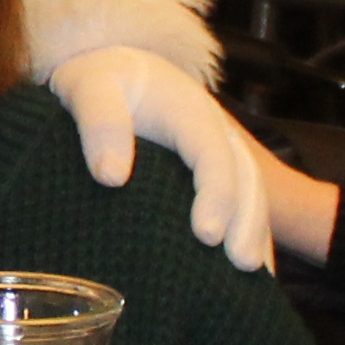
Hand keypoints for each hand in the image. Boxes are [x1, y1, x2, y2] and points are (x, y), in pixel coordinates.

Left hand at [50, 43, 282, 271]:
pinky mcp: (215, 168)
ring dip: (256, 231)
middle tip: (240, 265)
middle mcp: (214, 129)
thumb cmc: (97, 81)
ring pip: (252, 190)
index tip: (207, 236)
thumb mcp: (88, 87)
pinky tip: (253, 268)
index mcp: (187, 109)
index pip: (211, 153)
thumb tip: (111, 177)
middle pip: (244, 175)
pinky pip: (244, 200)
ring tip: (252, 274)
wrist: (113, 70)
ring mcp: (219, 149)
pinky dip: (252, 231)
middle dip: (248, 221)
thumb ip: (101, 123)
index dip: (216, 193)